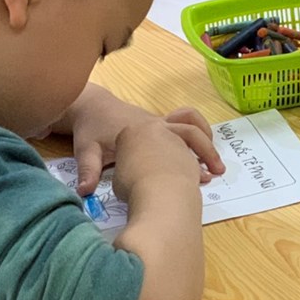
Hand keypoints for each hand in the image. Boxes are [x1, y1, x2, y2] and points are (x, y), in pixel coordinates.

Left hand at [54, 84, 223, 194]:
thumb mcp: (87, 149)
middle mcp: (159, 123)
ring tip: (213, 169)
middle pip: (192, 130)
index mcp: (146, 129)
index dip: (189, 159)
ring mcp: (162, 124)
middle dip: (206, 150)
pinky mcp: (161, 128)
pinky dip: (195, 147)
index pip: (175, 138)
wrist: (93, 107)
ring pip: (193, 129)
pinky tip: (195, 168)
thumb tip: (84, 192)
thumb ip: (88, 169)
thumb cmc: (91, 128)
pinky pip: (184, 134)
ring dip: (205, 146)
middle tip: (215, 173)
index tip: (199, 179)